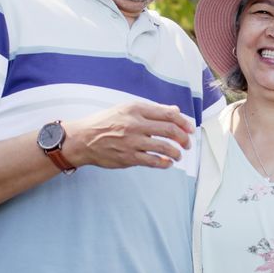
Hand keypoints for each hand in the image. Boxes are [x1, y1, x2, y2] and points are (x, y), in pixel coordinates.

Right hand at [66, 102, 192, 169]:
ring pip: (164, 147)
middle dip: (184, 138)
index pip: (168, 114)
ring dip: (176, 152)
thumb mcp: (126, 109)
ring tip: (178, 155)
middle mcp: (135, 124)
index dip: (183, 122)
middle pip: (169, 130)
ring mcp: (132, 142)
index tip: (190, 128)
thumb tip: (175, 111)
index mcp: (136, 109)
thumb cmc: (105, 123)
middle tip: (187, 144)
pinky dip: (164, 163)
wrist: (83, 139)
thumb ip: (151, 110)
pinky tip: (168, 163)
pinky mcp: (128, 157)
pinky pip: (152, 161)